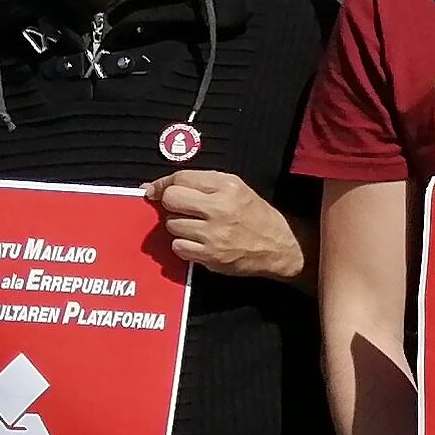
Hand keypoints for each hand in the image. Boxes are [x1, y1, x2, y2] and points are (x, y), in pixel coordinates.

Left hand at [147, 170, 301, 279]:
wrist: (279, 246)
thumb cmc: (256, 216)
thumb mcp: (236, 188)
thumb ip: (201, 183)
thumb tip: (156, 187)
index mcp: (227, 187)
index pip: (181, 178)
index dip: (163, 183)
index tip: (155, 190)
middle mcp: (220, 208)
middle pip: (172, 199)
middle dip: (170, 203)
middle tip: (181, 209)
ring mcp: (214, 234)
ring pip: (171, 225)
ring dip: (179, 226)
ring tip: (196, 227)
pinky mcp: (210, 256)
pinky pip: (178, 247)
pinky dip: (184, 245)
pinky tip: (198, 242)